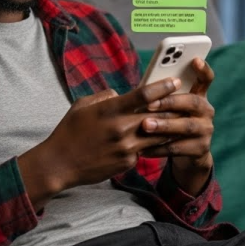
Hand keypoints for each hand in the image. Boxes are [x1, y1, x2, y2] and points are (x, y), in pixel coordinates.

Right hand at [18, 78, 182, 208]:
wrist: (59, 164)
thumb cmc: (69, 131)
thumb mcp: (82, 106)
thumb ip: (105, 97)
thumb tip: (121, 94)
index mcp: (110, 110)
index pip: (144, 95)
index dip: (163, 86)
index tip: (175, 81)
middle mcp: (121, 128)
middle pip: (158, 115)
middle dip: (173, 107)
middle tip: (185, 101)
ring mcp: (126, 147)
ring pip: (158, 135)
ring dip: (169, 127)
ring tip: (180, 120)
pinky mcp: (128, 162)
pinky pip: (145, 149)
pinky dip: (151, 143)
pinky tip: (157, 139)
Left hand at [140, 57, 215, 194]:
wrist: (187, 155)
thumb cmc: (171, 122)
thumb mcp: (170, 108)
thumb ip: (164, 96)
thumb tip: (142, 86)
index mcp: (199, 96)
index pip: (206, 79)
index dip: (202, 69)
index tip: (194, 59)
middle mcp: (206, 111)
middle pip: (193, 102)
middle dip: (170, 102)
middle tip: (149, 104)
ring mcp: (206, 130)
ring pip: (185, 126)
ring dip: (164, 125)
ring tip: (145, 125)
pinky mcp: (200, 149)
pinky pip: (178, 147)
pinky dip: (159, 148)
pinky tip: (143, 148)